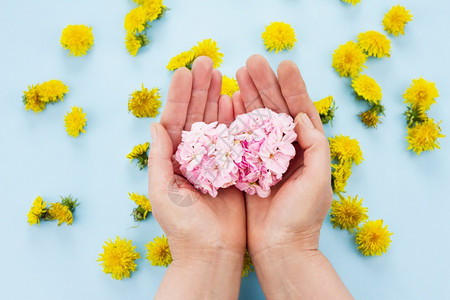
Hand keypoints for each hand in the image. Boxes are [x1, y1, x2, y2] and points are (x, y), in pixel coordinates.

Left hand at [148, 57, 244, 298]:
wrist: (212, 251)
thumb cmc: (182, 226)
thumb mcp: (161, 191)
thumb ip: (158, 157)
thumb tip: (155, 124)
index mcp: (173, 158)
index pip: (175, 119)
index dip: (179, 95)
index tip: (184, 70)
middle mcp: (194, 155)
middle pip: (196, 114)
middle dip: (200, 88)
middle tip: (207, 61)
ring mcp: (215, 159)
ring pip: (215, 121)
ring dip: (217, 97)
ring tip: (222, 73)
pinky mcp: (234, 167)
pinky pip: (234, 138)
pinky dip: (234, 118)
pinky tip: (235, 100)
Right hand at [234, 54, 331, 255]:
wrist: (279, 248)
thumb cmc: (303, 218)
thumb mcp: (318, 181)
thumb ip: (315, 147)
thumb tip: (300, 116)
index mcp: (308, 149)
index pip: (301, 110)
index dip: (293, 87)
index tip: (282, 64)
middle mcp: (287, 149)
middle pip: (276, 109)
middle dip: (265, 84)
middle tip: (251, 61)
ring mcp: (266, 156)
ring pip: (257, 119)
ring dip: (248, 96)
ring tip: (237, 73)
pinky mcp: (248, 166)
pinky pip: (241, 138)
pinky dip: (235, 119)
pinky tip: (227, 101)